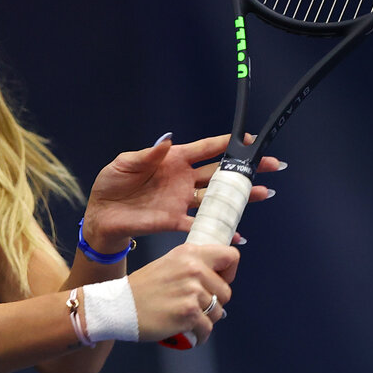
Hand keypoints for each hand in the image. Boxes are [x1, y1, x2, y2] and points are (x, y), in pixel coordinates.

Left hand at [81, 133, 281, 250]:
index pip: (206, 149)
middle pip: (220, 172)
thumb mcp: (125, 164)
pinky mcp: (175, 220)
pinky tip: (237, 232)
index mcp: (173, 159)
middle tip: (270, 166)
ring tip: (263, 193)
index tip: (250, 140)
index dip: (228, 143)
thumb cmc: (111, 184)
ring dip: (239, 197)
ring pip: (216, 197)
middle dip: (245, 169)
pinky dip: (217, 228)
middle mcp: (183, 179)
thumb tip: (167, 140)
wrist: (102, 214)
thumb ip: (148, 154)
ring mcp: (181, 200)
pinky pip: (200, 225)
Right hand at [128, 242, 237, 346]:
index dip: (229, 272)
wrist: (120, 306)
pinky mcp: (189, 313)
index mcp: (190, 253)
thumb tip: (218, 277)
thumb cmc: (143, 288)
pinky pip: (207, 329)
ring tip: (189, 320)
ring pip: (218, 312)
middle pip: (225, 291)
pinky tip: (189, 334)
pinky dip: (200, 335)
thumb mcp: (169, 263)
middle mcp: (194, 269)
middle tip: (196, 307)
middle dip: (214, 303)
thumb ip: (193, 265)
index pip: (231, 256)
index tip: (219, 282)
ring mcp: (192, 292)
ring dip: (206, 320)